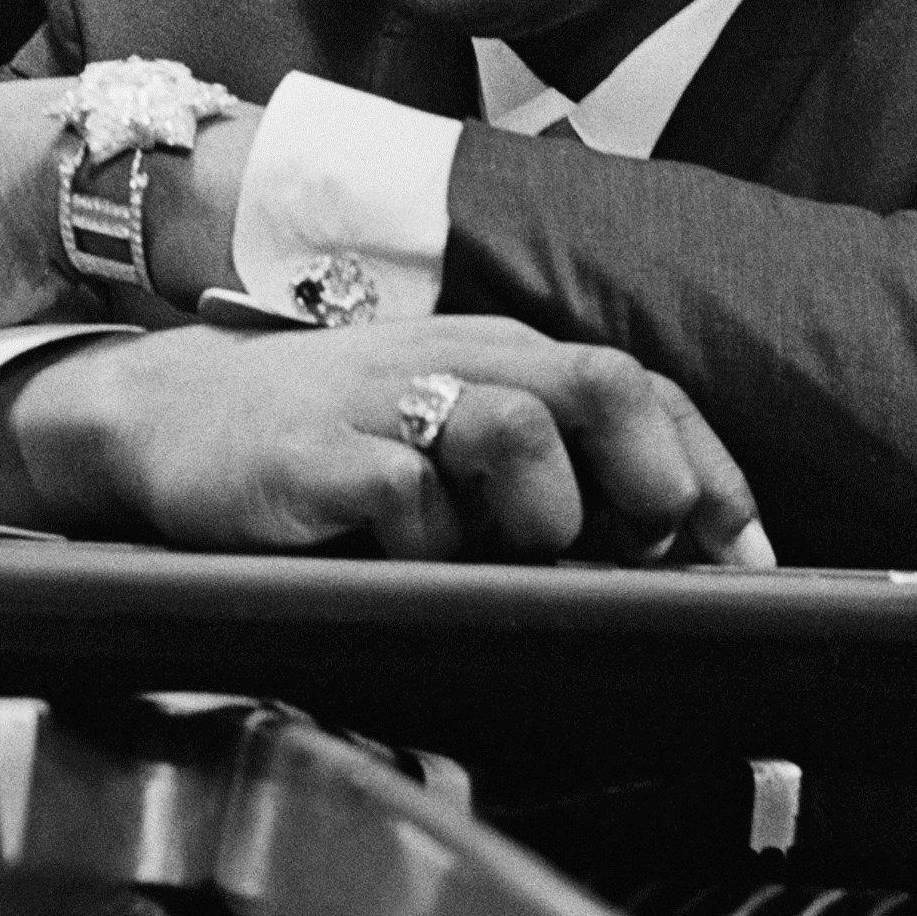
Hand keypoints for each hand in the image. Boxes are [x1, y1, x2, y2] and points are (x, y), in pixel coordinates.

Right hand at [2, 320, 776, 565]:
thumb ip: (543, 474)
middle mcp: (458, 361)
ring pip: (517, 430)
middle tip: (648, 545)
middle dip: (651, 474)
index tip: (745, 554)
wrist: (171, 416)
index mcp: (502, 356)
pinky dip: (428, 541)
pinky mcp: (320, 455)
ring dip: (544, 511)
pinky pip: (405, 495)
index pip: (639, 388)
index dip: (708, 471)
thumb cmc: (328, 438)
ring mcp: (387, 404)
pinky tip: (409, 559)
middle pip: (601, 386)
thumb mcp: (444, 432)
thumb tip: (658, 555)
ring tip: (515, 553)